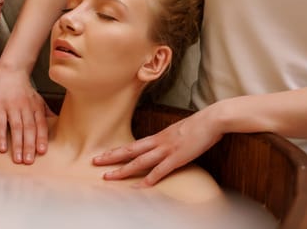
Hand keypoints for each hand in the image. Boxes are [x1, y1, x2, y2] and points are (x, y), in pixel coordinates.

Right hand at [0, 66, 53, 163]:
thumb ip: (46, 114)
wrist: (10, 72)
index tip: (42, 152)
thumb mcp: (38, 100)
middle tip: (29, 162)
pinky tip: (2, 148)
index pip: (41, 125)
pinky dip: (2, 136)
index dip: (41, 138)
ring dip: (17, 145)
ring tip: (17, 160)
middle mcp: (26, 108)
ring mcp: (12, 107)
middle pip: (29, 129)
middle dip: (29, 146)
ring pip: (16, 128)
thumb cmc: (25, 90)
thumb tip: (57, 126)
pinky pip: (1, 123)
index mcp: (37, 108)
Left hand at [92, 109, 222, 186]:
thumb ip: (169, 140)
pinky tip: (139, 186)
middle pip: (129, 151)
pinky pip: (160, 170)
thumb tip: (165, 146)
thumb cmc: (199, 125)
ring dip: (123, 170)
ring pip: (139, 161)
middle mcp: (158, 142)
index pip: (132, 145)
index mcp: (158, 136)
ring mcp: (166, 150)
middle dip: (111, 157)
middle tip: (94, 162)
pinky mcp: (177, 157)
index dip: (116, 150)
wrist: (212, 120)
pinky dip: (149, 179)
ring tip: (109, 177)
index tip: (103, 155)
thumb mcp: (179, 132)